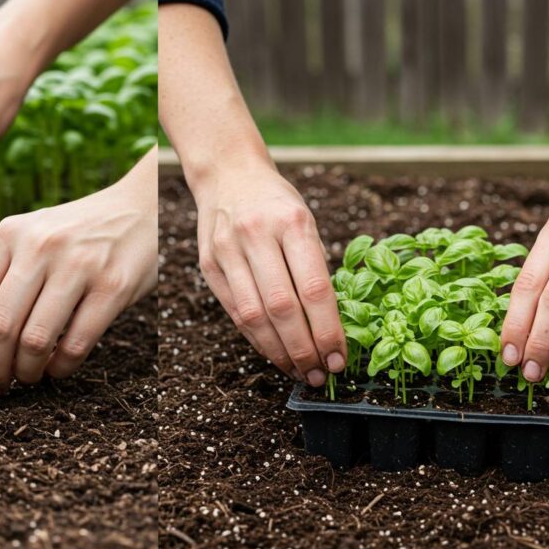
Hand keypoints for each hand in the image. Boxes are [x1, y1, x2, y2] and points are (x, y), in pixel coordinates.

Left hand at [0, 148, 157, 394]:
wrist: (140, 208)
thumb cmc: (76, 236)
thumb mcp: (30, 237)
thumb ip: (1, 278)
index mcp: (8, 235)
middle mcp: (40, 246)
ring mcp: (79, 265)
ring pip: (35, 340)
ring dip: (26, 372)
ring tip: (28, 377)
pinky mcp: (113, 286)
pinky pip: (76, 344)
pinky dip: (61, 367)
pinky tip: (58, 368)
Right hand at [192, 163, 346, 386]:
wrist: (228, 174)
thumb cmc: (276, 202)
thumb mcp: (305, 221)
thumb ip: (315, 267)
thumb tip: (331, 327)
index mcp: (293, 222)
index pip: (315, 288)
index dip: (329, 331)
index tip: (340, 358)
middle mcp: (257, 235)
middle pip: (283, 307)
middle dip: (304, 349)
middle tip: (320, 374)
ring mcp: (228, 250)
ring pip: (254, 316)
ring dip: (279, 352)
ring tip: (299, 372)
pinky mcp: (209, 264)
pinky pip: (235, 312)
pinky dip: (256, 338)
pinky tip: (274, 353)